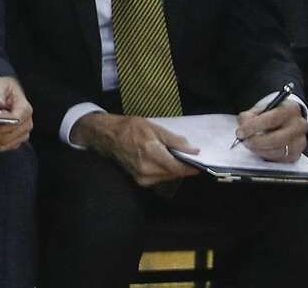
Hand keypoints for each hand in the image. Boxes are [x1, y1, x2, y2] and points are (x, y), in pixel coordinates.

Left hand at [0, 76, 32, 151]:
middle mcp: (27, 123)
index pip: (15, 120)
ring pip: (5, 142)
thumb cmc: (3, 90)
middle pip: (9, 134)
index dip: (1, 123)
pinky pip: (2, 147)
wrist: (4, 96)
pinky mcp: (15, 141)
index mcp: (25, 108)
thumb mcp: (0, 85)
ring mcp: (22, 134)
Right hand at [72, 112, 200, 186]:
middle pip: (174, 174)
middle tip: (187, 157)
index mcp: (150, 152)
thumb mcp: (153, 127)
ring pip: (167, 177)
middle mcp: (147, 169)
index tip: (200, 165)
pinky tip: (163, 162)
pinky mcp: (140, 181)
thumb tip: (193, 149)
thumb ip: (174, 140)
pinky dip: (165, 171)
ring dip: (174, 169)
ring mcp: (143, 177)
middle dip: (182, 167)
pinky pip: (159, 178)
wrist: (107, 136)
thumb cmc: (130, 127)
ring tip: (174, 158)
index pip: (177, 167)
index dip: (190, 168)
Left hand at [235, 100, 307, 162]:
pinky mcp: (296, 154)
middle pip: (276, 138)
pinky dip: (266, 155)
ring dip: (260, 150)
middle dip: (256, 141)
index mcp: (291, 109)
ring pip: (278, 151)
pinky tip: (258, 149)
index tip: (241, 132)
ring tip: (249, 144)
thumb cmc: (272, 112)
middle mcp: (299, 126)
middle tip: (244, 140)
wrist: (287, 120)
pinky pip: (280, 159)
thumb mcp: (261, 108)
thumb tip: (243, 126)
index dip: (254, 127)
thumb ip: (250, 115)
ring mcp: (300, 141)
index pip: (271, 119)